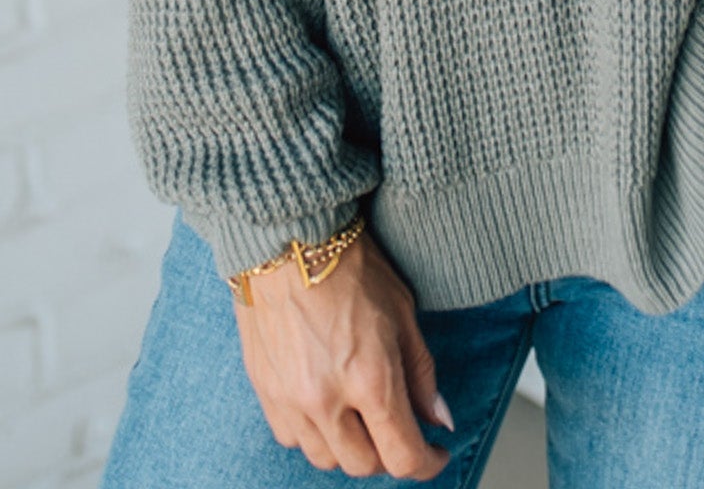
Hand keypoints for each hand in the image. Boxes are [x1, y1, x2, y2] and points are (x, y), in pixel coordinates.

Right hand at [233, 227, 451, 477]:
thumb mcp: (403, 312)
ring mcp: (290, 400)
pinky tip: (327, 404)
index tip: (436, 453)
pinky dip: (316, 433)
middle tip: (401, 428)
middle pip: (364, 465)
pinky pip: (294, 439)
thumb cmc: (350, 264)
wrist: (288, 237)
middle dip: (390, 454)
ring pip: (326, 459)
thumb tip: (438, 418)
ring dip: (351, 447)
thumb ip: (421, 373)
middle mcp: (327, 400)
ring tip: (363, 415)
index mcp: (369, 379)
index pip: (402, 456)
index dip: (427, 463)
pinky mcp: (265, 392)